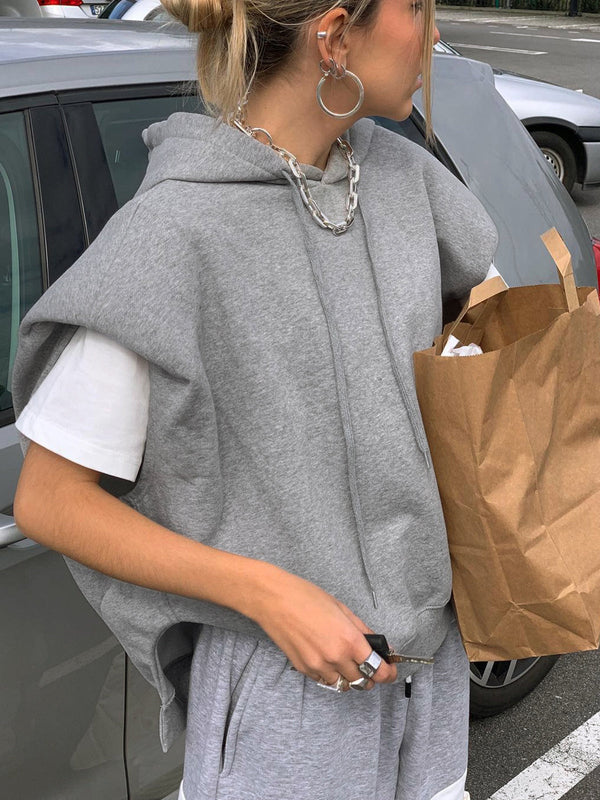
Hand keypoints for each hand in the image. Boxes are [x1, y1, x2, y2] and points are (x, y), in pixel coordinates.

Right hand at [247, 565, 396, 688]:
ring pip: (343, 686)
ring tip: (348, 663)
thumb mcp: (342, 608)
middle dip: (371, 676)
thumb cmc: (307, 597)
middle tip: (370, 665)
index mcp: (348, 640)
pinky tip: (329, 660)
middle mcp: (335, 657)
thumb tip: (379, 645)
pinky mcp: (304, 669)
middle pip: (363, 682)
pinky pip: (325, 681)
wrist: (274, 600)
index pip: (377, 669)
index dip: (388, 673)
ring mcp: (318, 666)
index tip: (390, 670)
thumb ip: (362, 630)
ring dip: (350, 678)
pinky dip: (332, 676)